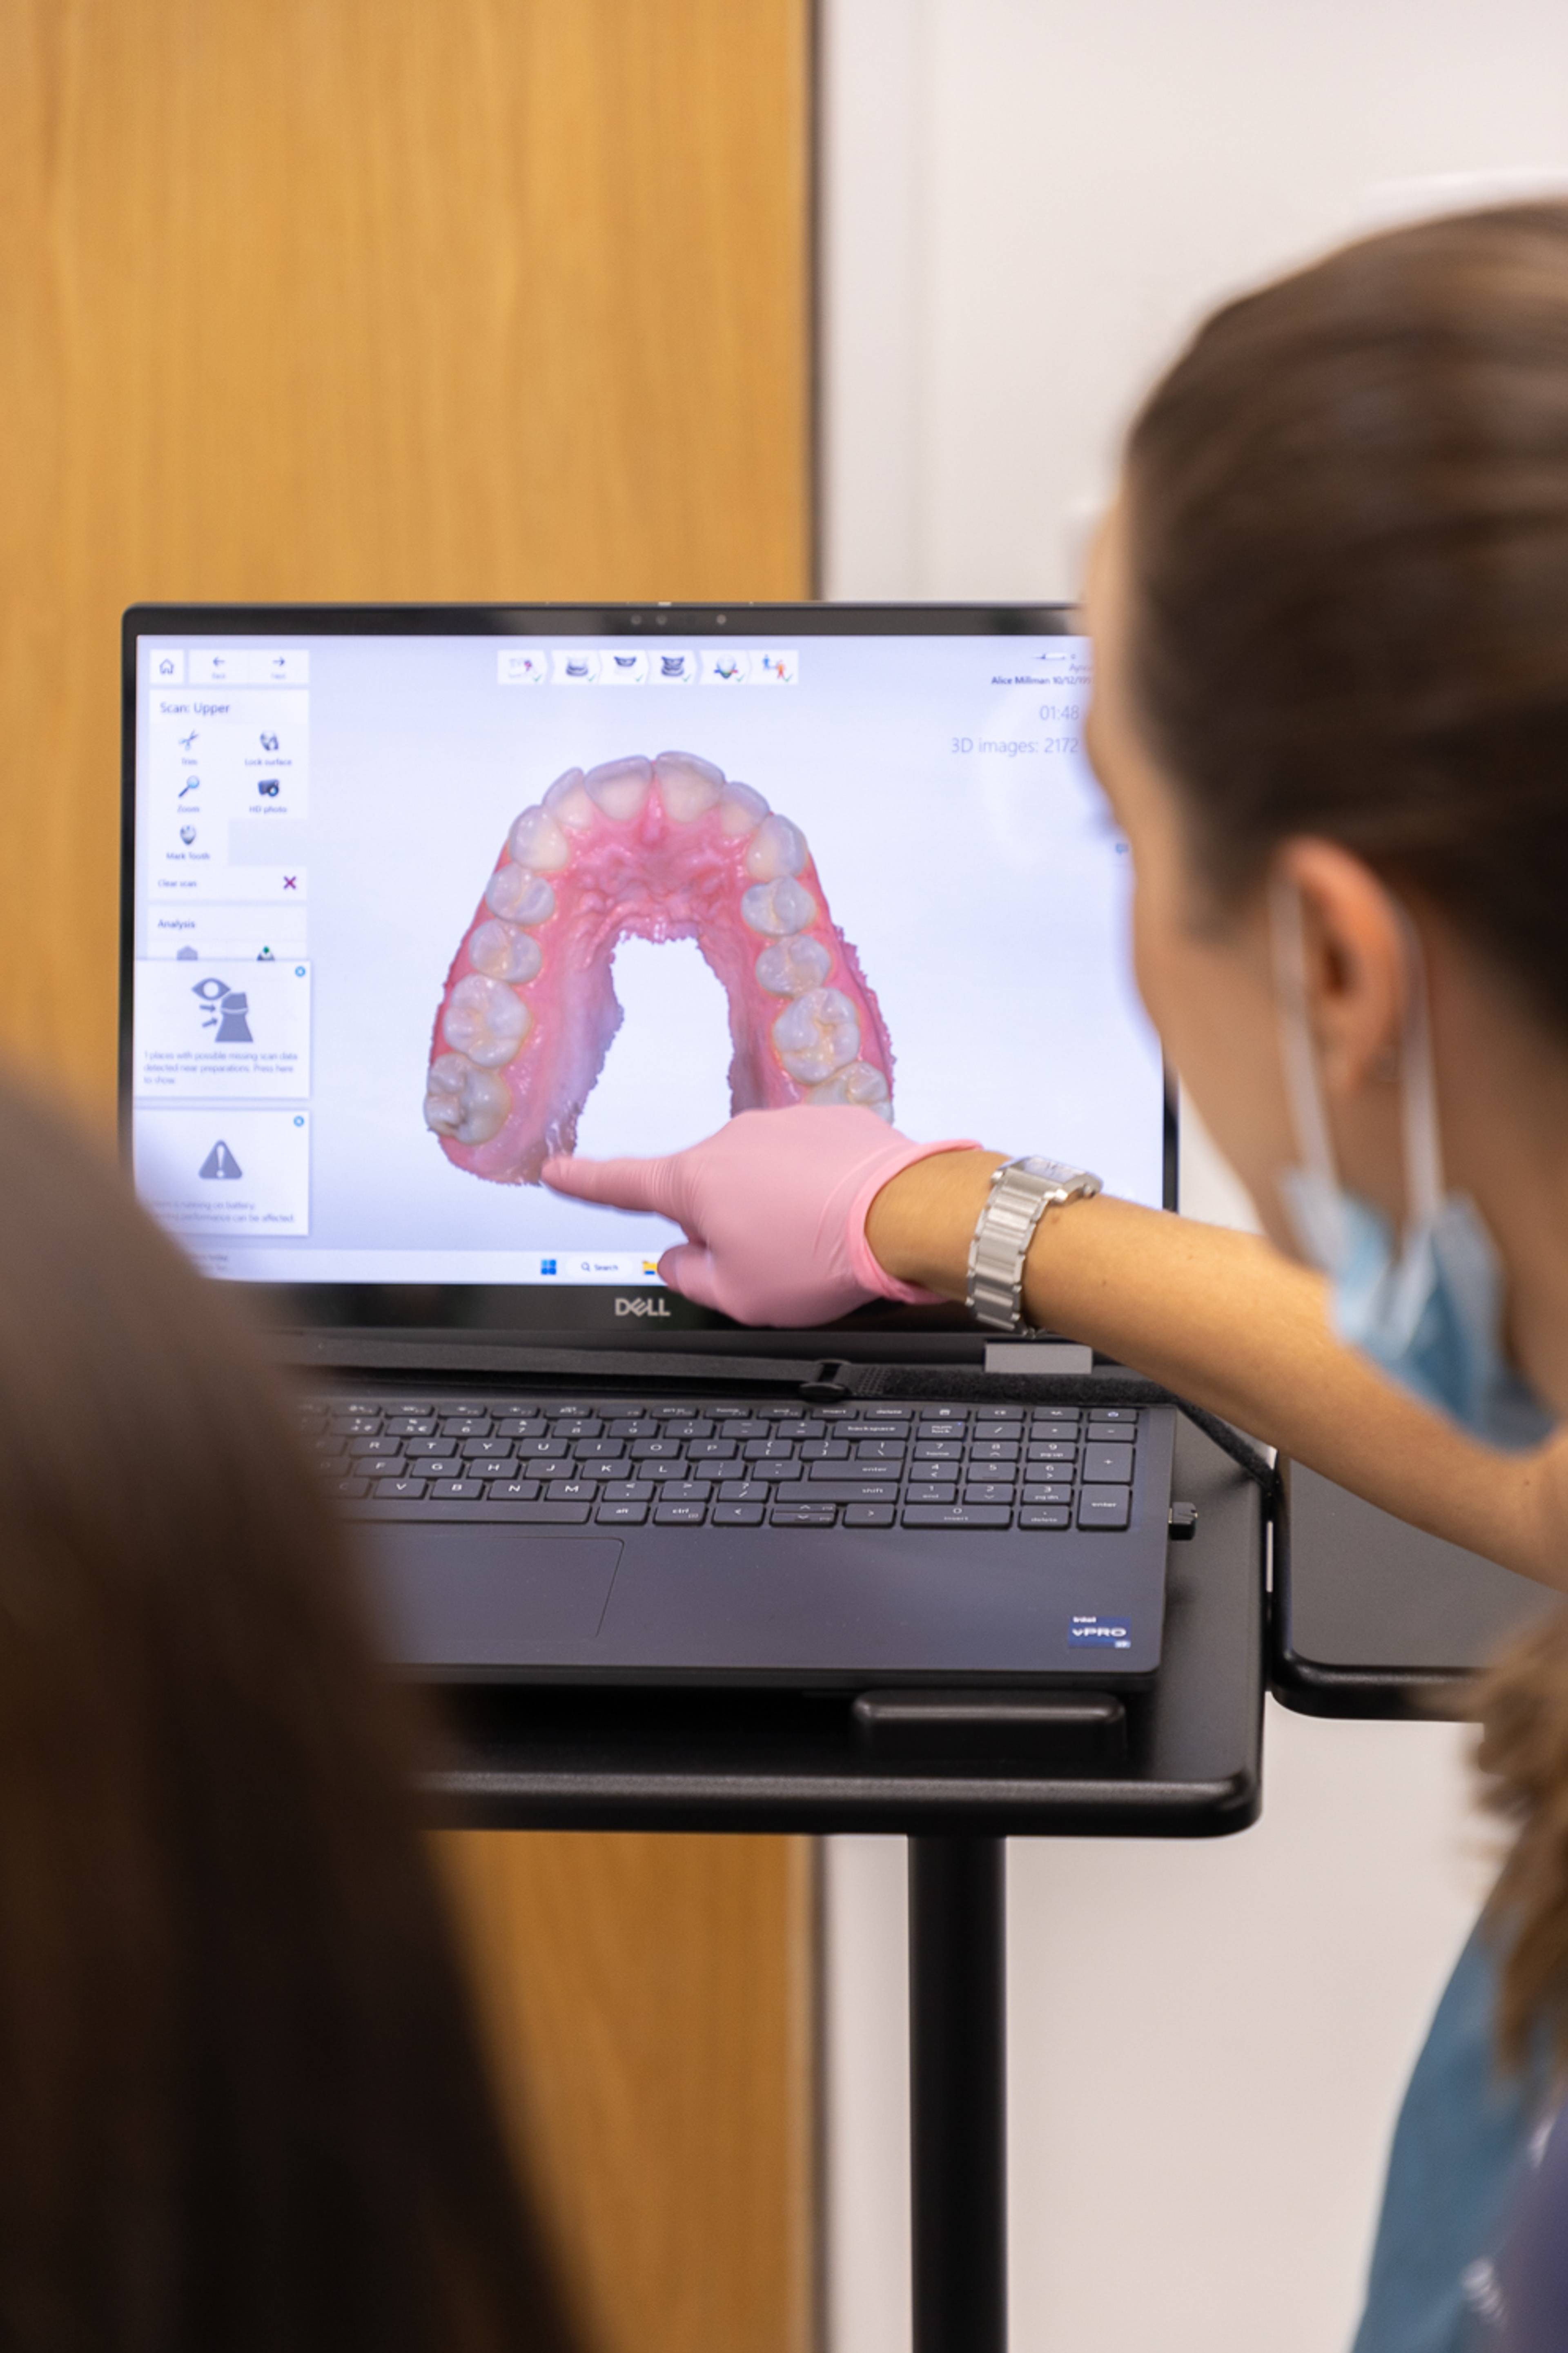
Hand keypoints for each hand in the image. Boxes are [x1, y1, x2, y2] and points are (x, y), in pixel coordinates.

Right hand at [541, 1106, 978, 1324]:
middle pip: (707, 1189)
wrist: (903, 1213)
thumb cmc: (820, 1257)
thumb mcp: (739, 1297)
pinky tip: (843, 1214)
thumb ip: (691, 1278)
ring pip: (761, 1174)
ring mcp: (782, 1124)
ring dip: (777, 1204)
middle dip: (727, 1224)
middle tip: (769, 1261)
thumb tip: (678, 1259)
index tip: (556, 1170)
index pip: (621, 1184)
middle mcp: (732, 1140)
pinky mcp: (829, 1119)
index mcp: (695, 1183)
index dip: (584, 1181)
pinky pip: (807, 1159)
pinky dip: (816, 1187)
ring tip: (816, 1240)